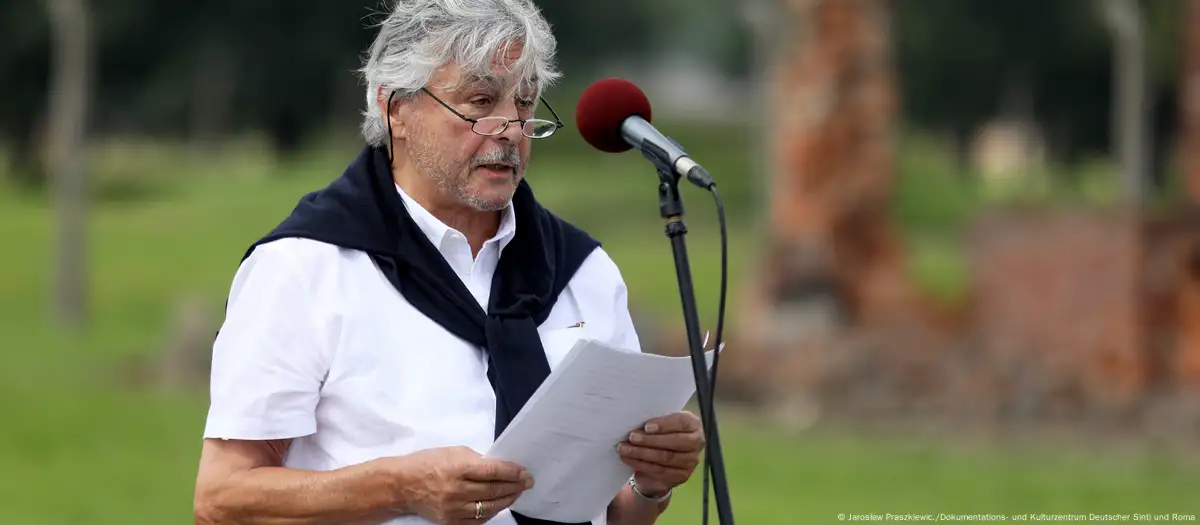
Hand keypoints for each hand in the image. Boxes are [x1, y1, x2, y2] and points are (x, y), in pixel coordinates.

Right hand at [385, 445, 532, 523]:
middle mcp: (457, 490)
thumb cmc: (428, 462)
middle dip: (515, 486)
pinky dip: (491, 513)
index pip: (493, 471)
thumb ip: (477, 460)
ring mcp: (454, 509)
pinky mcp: (450, 522)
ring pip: (489, 508)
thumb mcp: (453, 452)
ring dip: (507, 500)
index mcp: (458, 468)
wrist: (402, 484)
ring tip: (516, 493)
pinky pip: (478, 520)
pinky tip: (498, 506)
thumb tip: (499, 468)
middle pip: (494, 491)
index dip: (513, 472)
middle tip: (527, 483)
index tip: (525, 473)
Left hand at [617, 411, 704, 497]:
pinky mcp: (682, 476)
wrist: (661, 460)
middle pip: (674, 441)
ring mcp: (691, 461)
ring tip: (624, 448)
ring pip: (665, 457)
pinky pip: (659, 471)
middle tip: (631, 437)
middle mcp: (696, 442)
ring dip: (642, 453)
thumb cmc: (660, 435)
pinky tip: (628, 459)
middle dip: (650, 440)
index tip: (646, 426)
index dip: (664, 424)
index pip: (681, 422)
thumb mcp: (660, 425)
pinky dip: (641, 464)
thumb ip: (654, 422)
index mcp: (693, 424)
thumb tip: (636, 422)